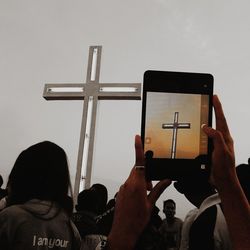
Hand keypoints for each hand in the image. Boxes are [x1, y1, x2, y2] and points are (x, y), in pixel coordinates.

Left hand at [108, 135, 170, 249]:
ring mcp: (123, 188)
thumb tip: (167, 180)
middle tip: (149, 186)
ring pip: (134, 177)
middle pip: (138, 170)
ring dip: (141, 182)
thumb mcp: (151, 204)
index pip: (139, 162)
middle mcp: (128, 184)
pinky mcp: (121, 192)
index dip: (138, 148)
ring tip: (145, 195)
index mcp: (137, 185)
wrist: (123, 231)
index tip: (137, 138)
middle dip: (146, 174)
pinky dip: (136, 186)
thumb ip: (158, 189)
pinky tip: (138, 198)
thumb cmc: (136, 220)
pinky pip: (129, 183)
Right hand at [202, 95, 235, 189]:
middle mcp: (221, 139)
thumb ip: (216, 138)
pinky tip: (200, 131)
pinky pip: (206, 137)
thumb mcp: (221, 151)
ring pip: (212, 128)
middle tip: (212, 100)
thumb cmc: (224, 168)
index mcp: (225, 138)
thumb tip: (207, 127)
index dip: (218, 108)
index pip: (221, 119)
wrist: (222, 180)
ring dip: (209, 119)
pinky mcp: (211, 149)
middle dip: (215, 110)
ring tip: (206, 111)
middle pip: (218, 121)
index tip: (215, 97)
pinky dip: (203, 131)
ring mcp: (216, 144)